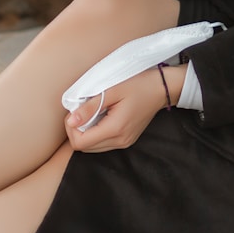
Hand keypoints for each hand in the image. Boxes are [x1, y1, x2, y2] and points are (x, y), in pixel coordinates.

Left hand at [64, 65, 184, 153]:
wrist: (161, 88)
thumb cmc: (138, 84)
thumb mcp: (111, 91)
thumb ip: (90, 107)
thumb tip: (71, 121)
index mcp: (115, 129)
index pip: (80, 143)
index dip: (71, 128)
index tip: (75, 111)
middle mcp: (120, 141)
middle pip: (84, 148)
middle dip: (76, 130)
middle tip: (81, 111)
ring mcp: (124, 142)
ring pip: (92, 147)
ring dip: (85, 132)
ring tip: (91, 113)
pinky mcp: (126, 140)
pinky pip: (103, 143)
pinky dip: (95, 133)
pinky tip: (100, 117)